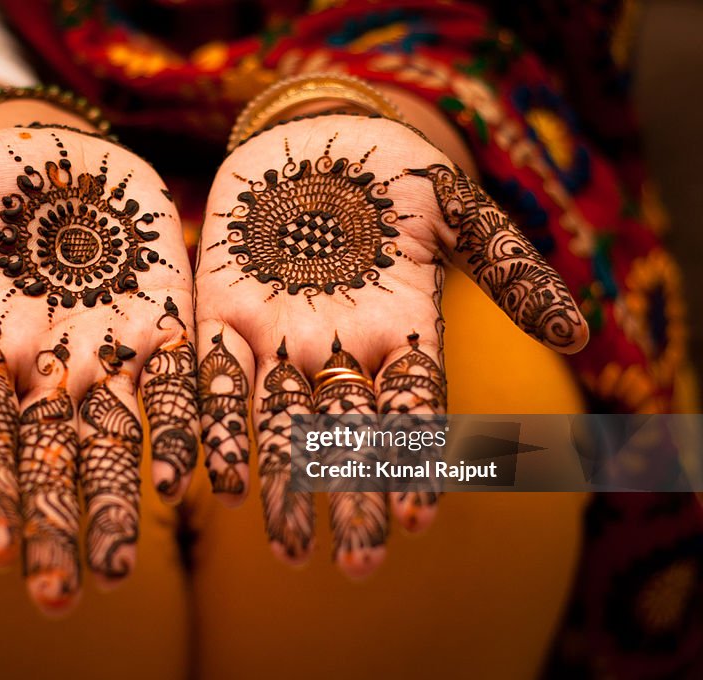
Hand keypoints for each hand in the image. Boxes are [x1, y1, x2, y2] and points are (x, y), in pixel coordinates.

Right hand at [0, 126, 196, 612]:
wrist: (64, 151)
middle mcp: (48, 368)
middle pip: (50, 459)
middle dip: (55, 526)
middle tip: (61, 598)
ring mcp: (109, 349)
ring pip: (117, 440)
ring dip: (121, 503)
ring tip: (125, 569)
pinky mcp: (165, 320)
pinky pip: (178, 382)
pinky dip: (189, 427)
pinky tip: (204, 479)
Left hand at [195, 114, 587, 576]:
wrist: (314, 135)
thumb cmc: (395, 170)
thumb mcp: (457, 207)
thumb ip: (508, 266)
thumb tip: (579, 333)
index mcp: (402, 332)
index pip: (412, 413)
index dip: (413, 462)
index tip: (415, 518)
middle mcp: (341, 351)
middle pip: (346, 437)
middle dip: (349, 498)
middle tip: (350, 566)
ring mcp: (279, 338)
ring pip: (280, 424)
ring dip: (282, 486)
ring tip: (285, 549)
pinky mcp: (222, 315)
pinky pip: (213, 378)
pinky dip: (215, 426)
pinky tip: (215, 481)